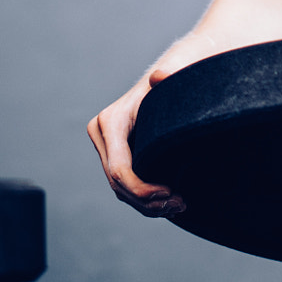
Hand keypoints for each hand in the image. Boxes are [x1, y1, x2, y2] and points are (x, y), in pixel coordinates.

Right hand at [87, 67, 186, 216]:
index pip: (120, 170)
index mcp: (111, 121)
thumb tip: (159, 77)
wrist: (168, 79)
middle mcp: (101, 133)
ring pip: (119, 188)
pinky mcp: (113, 153)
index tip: (172, 194)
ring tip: (177, 205)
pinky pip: (123, 184)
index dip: (144, 191)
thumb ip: (168, 80)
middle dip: (147, 202)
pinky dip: (143, 197)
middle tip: (179, 205)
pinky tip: (167, 201)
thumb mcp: (174, 84)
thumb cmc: (174, 83)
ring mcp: (105, 145)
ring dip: (146, 204)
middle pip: (118, 184)